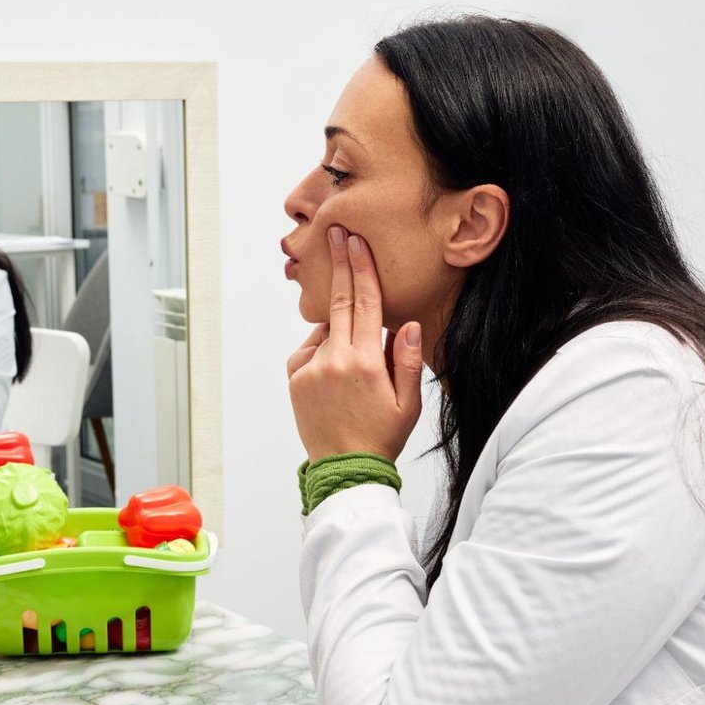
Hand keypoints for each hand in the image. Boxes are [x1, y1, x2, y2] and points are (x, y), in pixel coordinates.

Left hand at [287, 227, 424, 462]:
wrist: (345, 469)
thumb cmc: (382, 436)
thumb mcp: (409, 402)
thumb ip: (407, 359)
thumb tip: (405, 323)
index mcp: (365, 361)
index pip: (364, 302)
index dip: (360, 268)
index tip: (354, 241)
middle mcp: (333, 359)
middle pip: (338, 301)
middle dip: (339, 266)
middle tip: (334, 235)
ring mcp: (310, 368)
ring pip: (326, 331)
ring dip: (339, 329)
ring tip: (355, 366)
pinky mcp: (295, 378)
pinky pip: (309, 350)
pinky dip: (322, 349)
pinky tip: (337, 373)